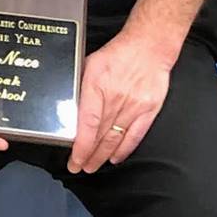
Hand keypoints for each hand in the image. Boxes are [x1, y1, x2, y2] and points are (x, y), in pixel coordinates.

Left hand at [67, 29, 173, 173]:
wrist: (148, 48)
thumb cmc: (115, 54)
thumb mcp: (89, 65)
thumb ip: (80, 88)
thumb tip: (68, 108)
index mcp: (97, 87)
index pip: (87, 124)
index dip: (81, 146)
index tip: (74, 160)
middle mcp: (115, 99)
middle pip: (100, 135)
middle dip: (88, 156)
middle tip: (78, 168)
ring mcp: (134, 107)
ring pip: (116, 138)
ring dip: (103, 156)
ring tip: (93, 167)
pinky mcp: (149, 110)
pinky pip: (135, 135)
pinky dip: (125, 149)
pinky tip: (115, 158)